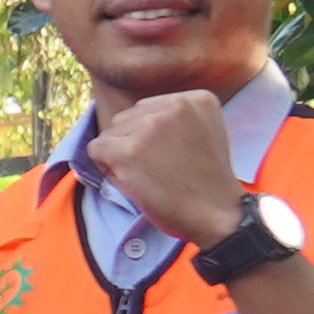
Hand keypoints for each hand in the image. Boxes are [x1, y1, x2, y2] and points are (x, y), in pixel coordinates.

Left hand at [77, 88, 252, 249]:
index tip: (173, 156)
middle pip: (126, 118)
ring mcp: (151, 126)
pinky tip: (133, 180)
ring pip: (111, 133)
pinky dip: (106, 167)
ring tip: (151, 175)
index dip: (149, 136)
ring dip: (121, 155)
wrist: (217, 214)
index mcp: (196, 99)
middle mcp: (174, 105)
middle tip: (160, 169)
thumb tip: (131, 118)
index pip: (147, 109)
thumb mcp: (202, 133)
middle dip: (133, 143)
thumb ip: (174, 119)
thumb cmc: (206, 182)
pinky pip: (96, 149)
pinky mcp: (130, 151)